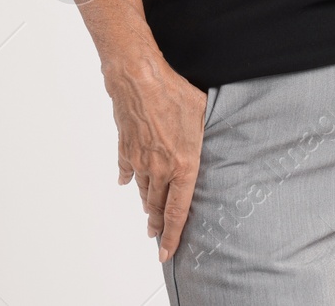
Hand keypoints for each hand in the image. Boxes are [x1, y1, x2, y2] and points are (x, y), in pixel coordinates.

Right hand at [107, 62, 207, 262]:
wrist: (139, 80)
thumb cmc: (174, 94)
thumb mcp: (201, 115)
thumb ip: (202, 136)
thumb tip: (208, 139)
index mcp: (183, 166)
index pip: (178, 211)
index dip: (173, 236)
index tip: (167, 253)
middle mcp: (160, 169)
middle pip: (157, 206)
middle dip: (157, 224)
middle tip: (156, 235)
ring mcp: (140, 161)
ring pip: (143, 191)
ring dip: (146, 204)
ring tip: (148, 213)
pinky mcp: (126, 149)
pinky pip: (127, 171)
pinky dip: (128, 178)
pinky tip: (127, 182)